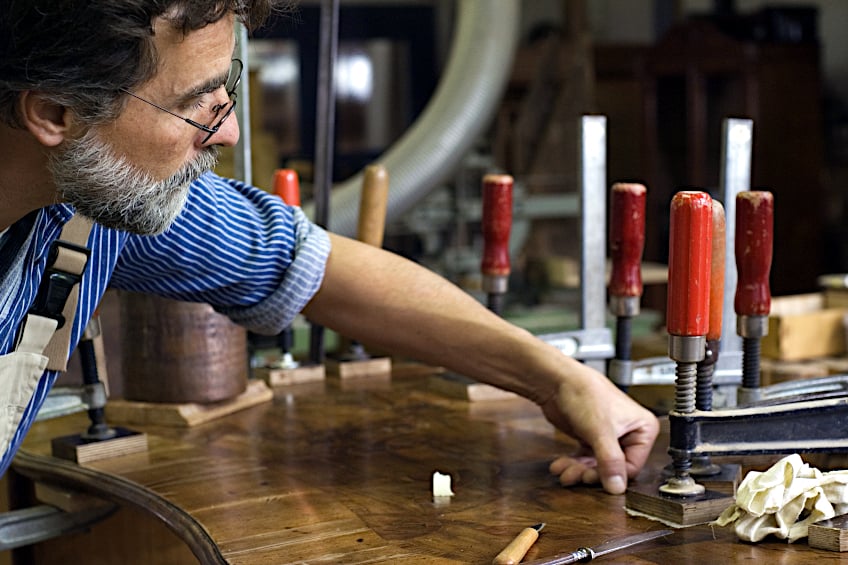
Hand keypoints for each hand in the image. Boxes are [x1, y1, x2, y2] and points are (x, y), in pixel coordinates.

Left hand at [539, 365, 658, 494]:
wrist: (556, 380)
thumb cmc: (583, 393)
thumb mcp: (600, 431)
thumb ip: (610, 461)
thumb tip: (617, 487)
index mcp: (643, 428)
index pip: (633, 466)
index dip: (611, 475)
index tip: (593, 478)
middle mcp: (629, 433)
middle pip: (613, 468)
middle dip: (591, 473)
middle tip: (576, 476)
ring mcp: (609, 436)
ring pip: (597, 465)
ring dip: (579, 471)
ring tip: (564, 471)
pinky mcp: (592, 436)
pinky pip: (586, 458)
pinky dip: (573, 464)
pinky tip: (561, 466)